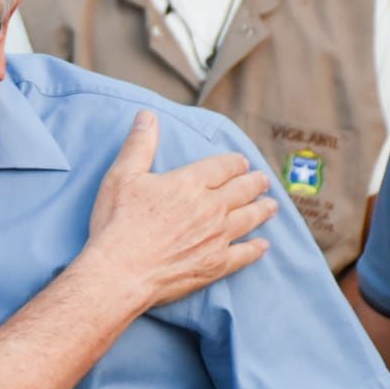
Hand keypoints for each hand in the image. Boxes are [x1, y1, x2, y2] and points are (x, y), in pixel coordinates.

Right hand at [86, 111, 275, 308]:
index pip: (223, 167)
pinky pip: (244, 254)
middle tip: (263, 180)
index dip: (234, 163)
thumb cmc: (118, 223)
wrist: (122, 271)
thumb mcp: (122, 176)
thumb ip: (139, 145)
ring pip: (249, 218)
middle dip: (255, 182)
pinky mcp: (216, 264)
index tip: (241, 162)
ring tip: (271, 205)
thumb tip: (148, 116)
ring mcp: (217, 237)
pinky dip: (255, 249)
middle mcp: (211, 208)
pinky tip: (263, 246)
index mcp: (190, 183)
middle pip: (242, 190)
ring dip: (262, 210)